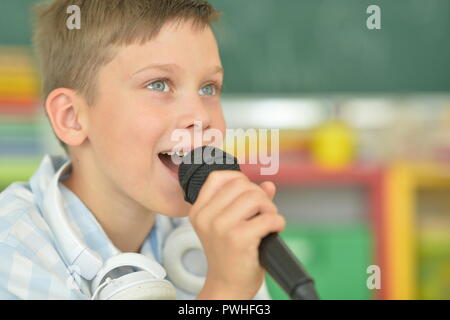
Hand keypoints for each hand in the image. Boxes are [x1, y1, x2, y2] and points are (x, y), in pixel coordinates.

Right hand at [190, 170, 285, 298]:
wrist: (227, 285)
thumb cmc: (230, 255)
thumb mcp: (230, 225)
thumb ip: (247, 201)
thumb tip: (269, 185)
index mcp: (199, 210)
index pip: (218, 177)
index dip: (239, 180)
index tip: (249, 194)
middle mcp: (206, 216)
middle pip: (240, 184)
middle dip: (258, 195)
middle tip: (262, 212)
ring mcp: (221, 227)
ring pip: (255, 197)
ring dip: (269, 208)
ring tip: (267, 221)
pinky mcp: (239, 238)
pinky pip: (268, 217)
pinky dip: (278, 222)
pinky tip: (273, 231)